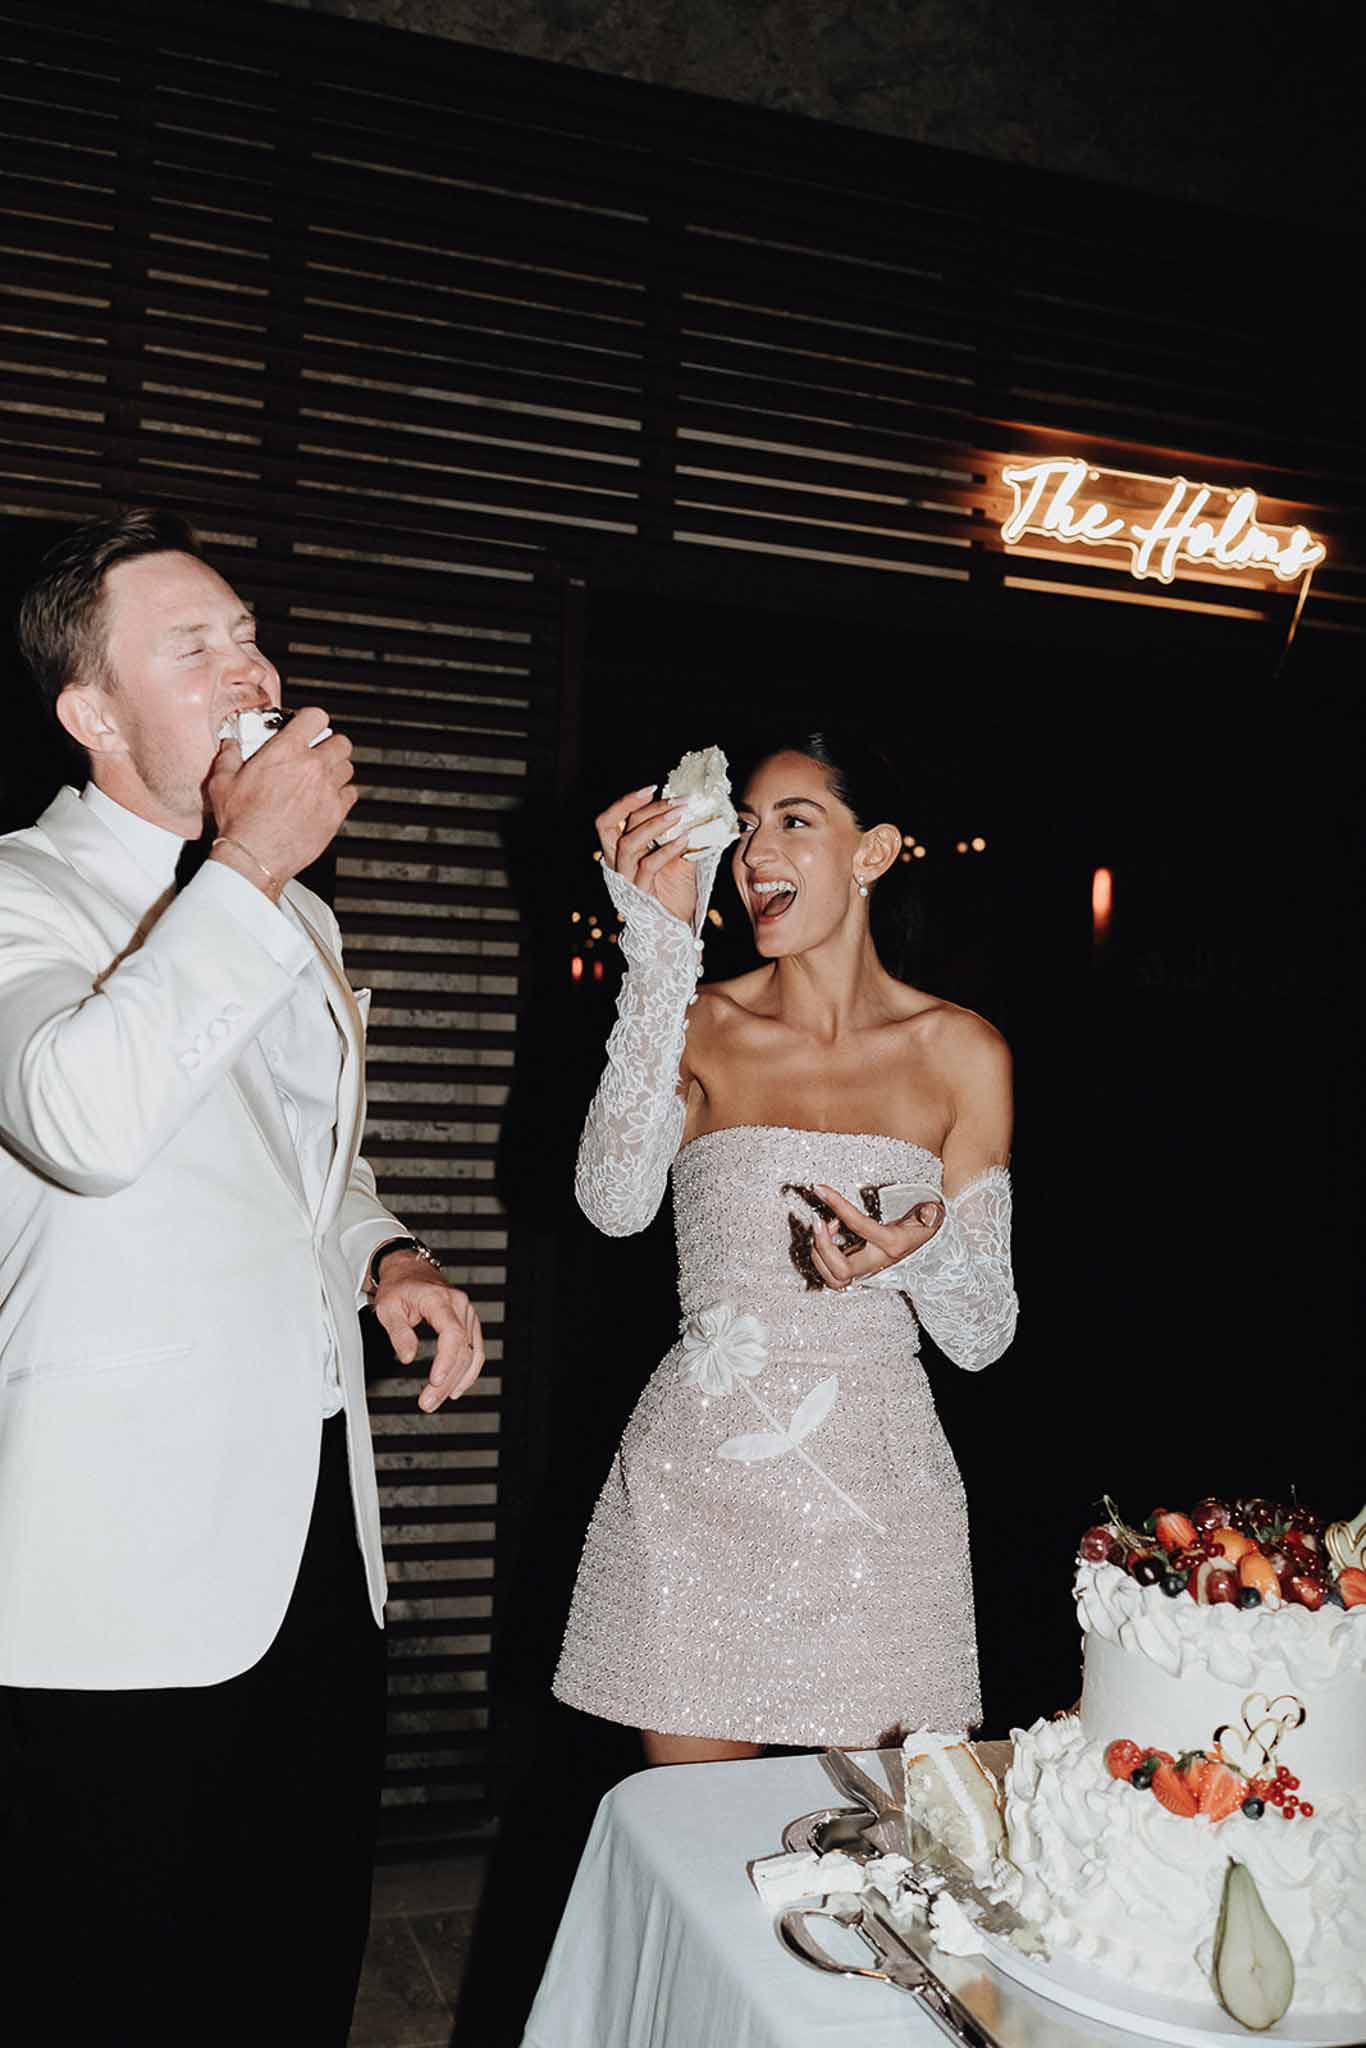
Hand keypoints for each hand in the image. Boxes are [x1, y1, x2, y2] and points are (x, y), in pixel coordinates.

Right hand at [206, 707, 356, 893]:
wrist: (254, 855)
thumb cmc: (239, 821)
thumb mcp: (222, 781)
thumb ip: (229, 756)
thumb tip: (230, 745)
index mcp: (285, 751)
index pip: (316, 717)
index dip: (313, 719)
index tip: (307, 726)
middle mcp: (312, 767)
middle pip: (340, 742)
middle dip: (330, 744)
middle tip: (318, 752)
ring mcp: (327, 790)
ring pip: (348, 767)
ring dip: (337, 768)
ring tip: (323, 776)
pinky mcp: (335, 814)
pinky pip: (351, 794)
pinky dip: (343, 794)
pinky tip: (328, 798)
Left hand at [371, 1253, 484, 1410]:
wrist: (409, 1270)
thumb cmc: (398, 1287)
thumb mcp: (388, 1307)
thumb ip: (398, 1333)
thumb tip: (406, 1358)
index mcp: (439, 1299)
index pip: (452, 1333)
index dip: (446, 1360)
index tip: (436, 1381)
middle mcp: (459, 1305)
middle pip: (462, 1349)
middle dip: (447, 1380)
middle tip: (427, 1402)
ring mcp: (467, 1313)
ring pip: (471, 1353)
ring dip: (457, 1381)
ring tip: (437, 1400)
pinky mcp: (468, 1322)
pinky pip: (475, 1350)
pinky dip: (469, 1371)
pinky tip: (457, 1388)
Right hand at [595, 783, 697, 926]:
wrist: (676, 931)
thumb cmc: (675, 896)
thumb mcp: (678, 859)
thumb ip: (678, 836)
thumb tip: (693, 810)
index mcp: (620, 854)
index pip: (610, 821)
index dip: (625, 801)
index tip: (652, 788)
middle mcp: (617, 865)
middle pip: (607, 826)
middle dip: (633, 804)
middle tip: (664, 794)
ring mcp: (626, 879)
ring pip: (628, 843)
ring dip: (655, 823)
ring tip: (679, 813)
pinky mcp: (639, 894)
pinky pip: (649, 866)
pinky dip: (667, 849)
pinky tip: (686, 840)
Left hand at [808, 1183, 944, 1290]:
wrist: (927, 1249)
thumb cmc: (923, 1229)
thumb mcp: (931, 1218)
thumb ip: (931, 1214)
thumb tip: (930, 1213)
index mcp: (892, 1244)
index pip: (860, 1225)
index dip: (838, 1205)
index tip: (821, 1189)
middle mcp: (877, 1261)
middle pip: (842, 1269)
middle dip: (822, 1245)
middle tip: (817, 1220)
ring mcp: (867, 1271)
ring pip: (834, 1279)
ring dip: (820, 1254)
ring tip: (825, 1228)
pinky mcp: (859, 1273)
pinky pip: (834, 1278)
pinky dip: (822, 1260)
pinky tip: (829, 1239)